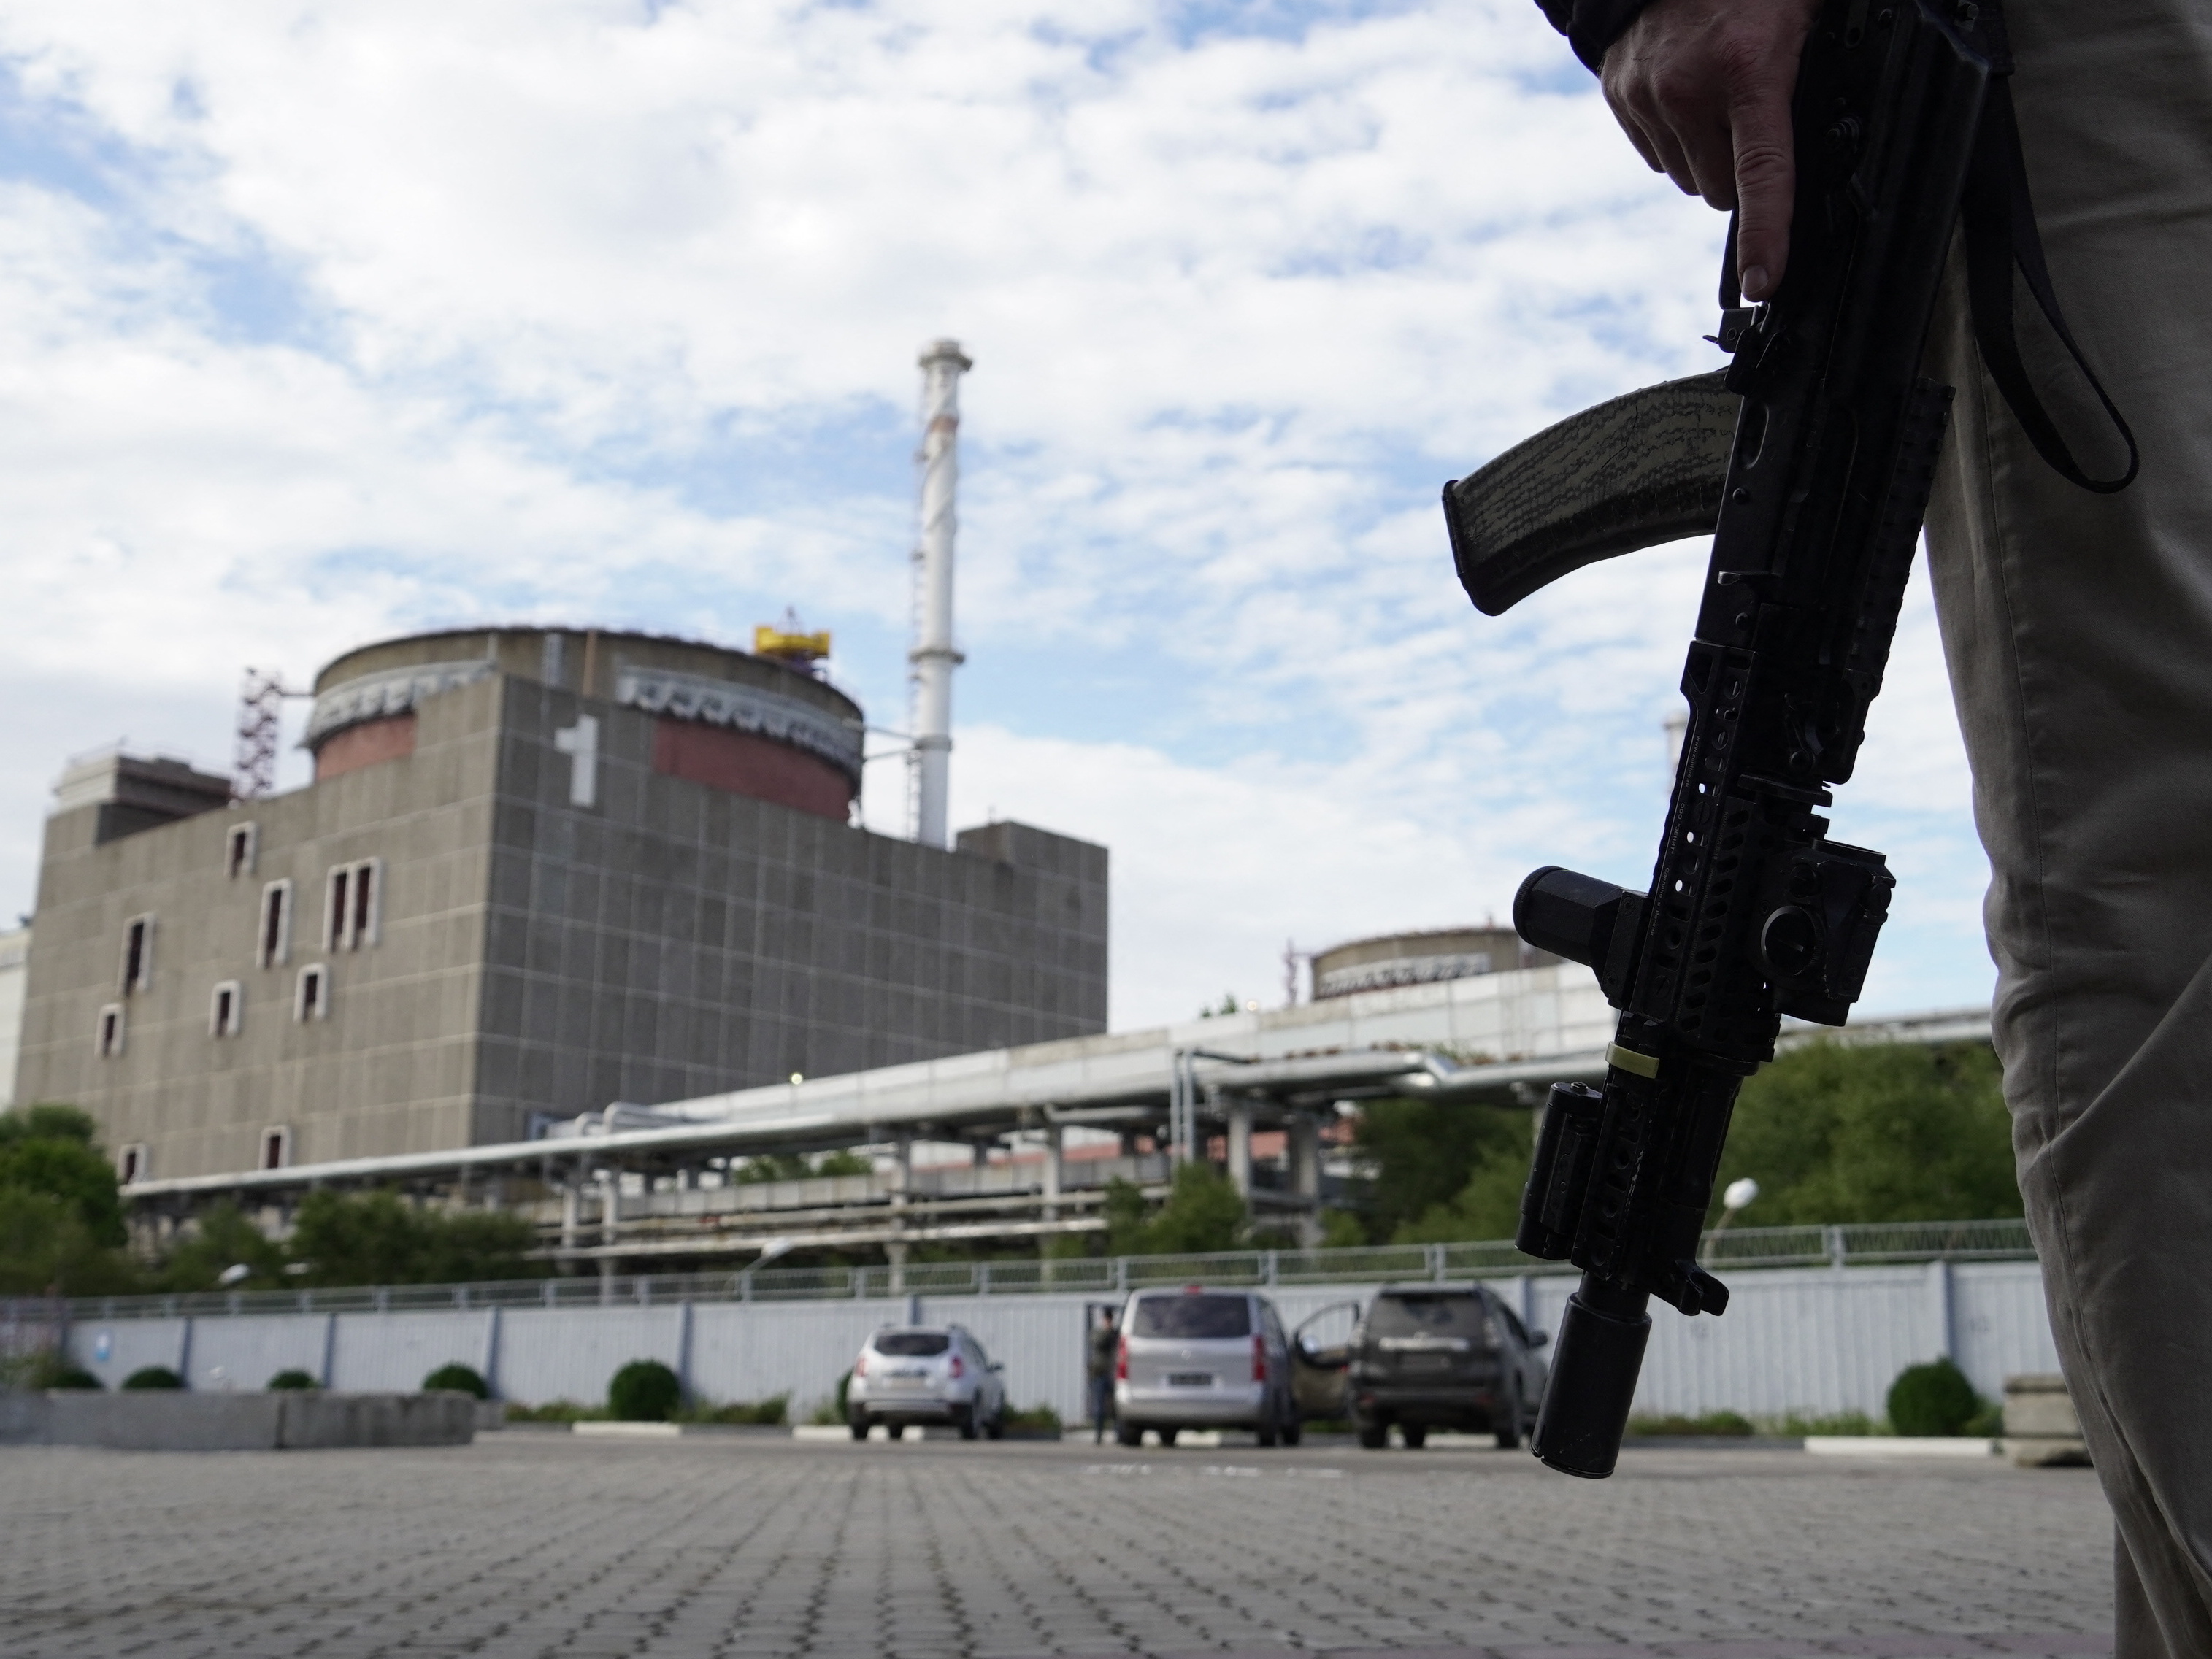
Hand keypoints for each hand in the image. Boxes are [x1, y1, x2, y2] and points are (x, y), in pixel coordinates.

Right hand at [1600, 0, 1820, 300]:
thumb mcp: (1804, 17)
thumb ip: (1813, 76)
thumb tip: (1830, 138)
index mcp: (1747, 70)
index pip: (1762, 173)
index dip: (1765, 234)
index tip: (1761, 282)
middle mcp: (1689, 91)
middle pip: (1721, 190)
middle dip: (1740, 175)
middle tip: (1753, 124)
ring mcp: (1648, 98)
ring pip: (1689, 178)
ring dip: (1708, 157)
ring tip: (1718, 101)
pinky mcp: (1621, 97)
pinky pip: (1657, 155)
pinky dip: (1677, 139)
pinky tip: (1687, 98)